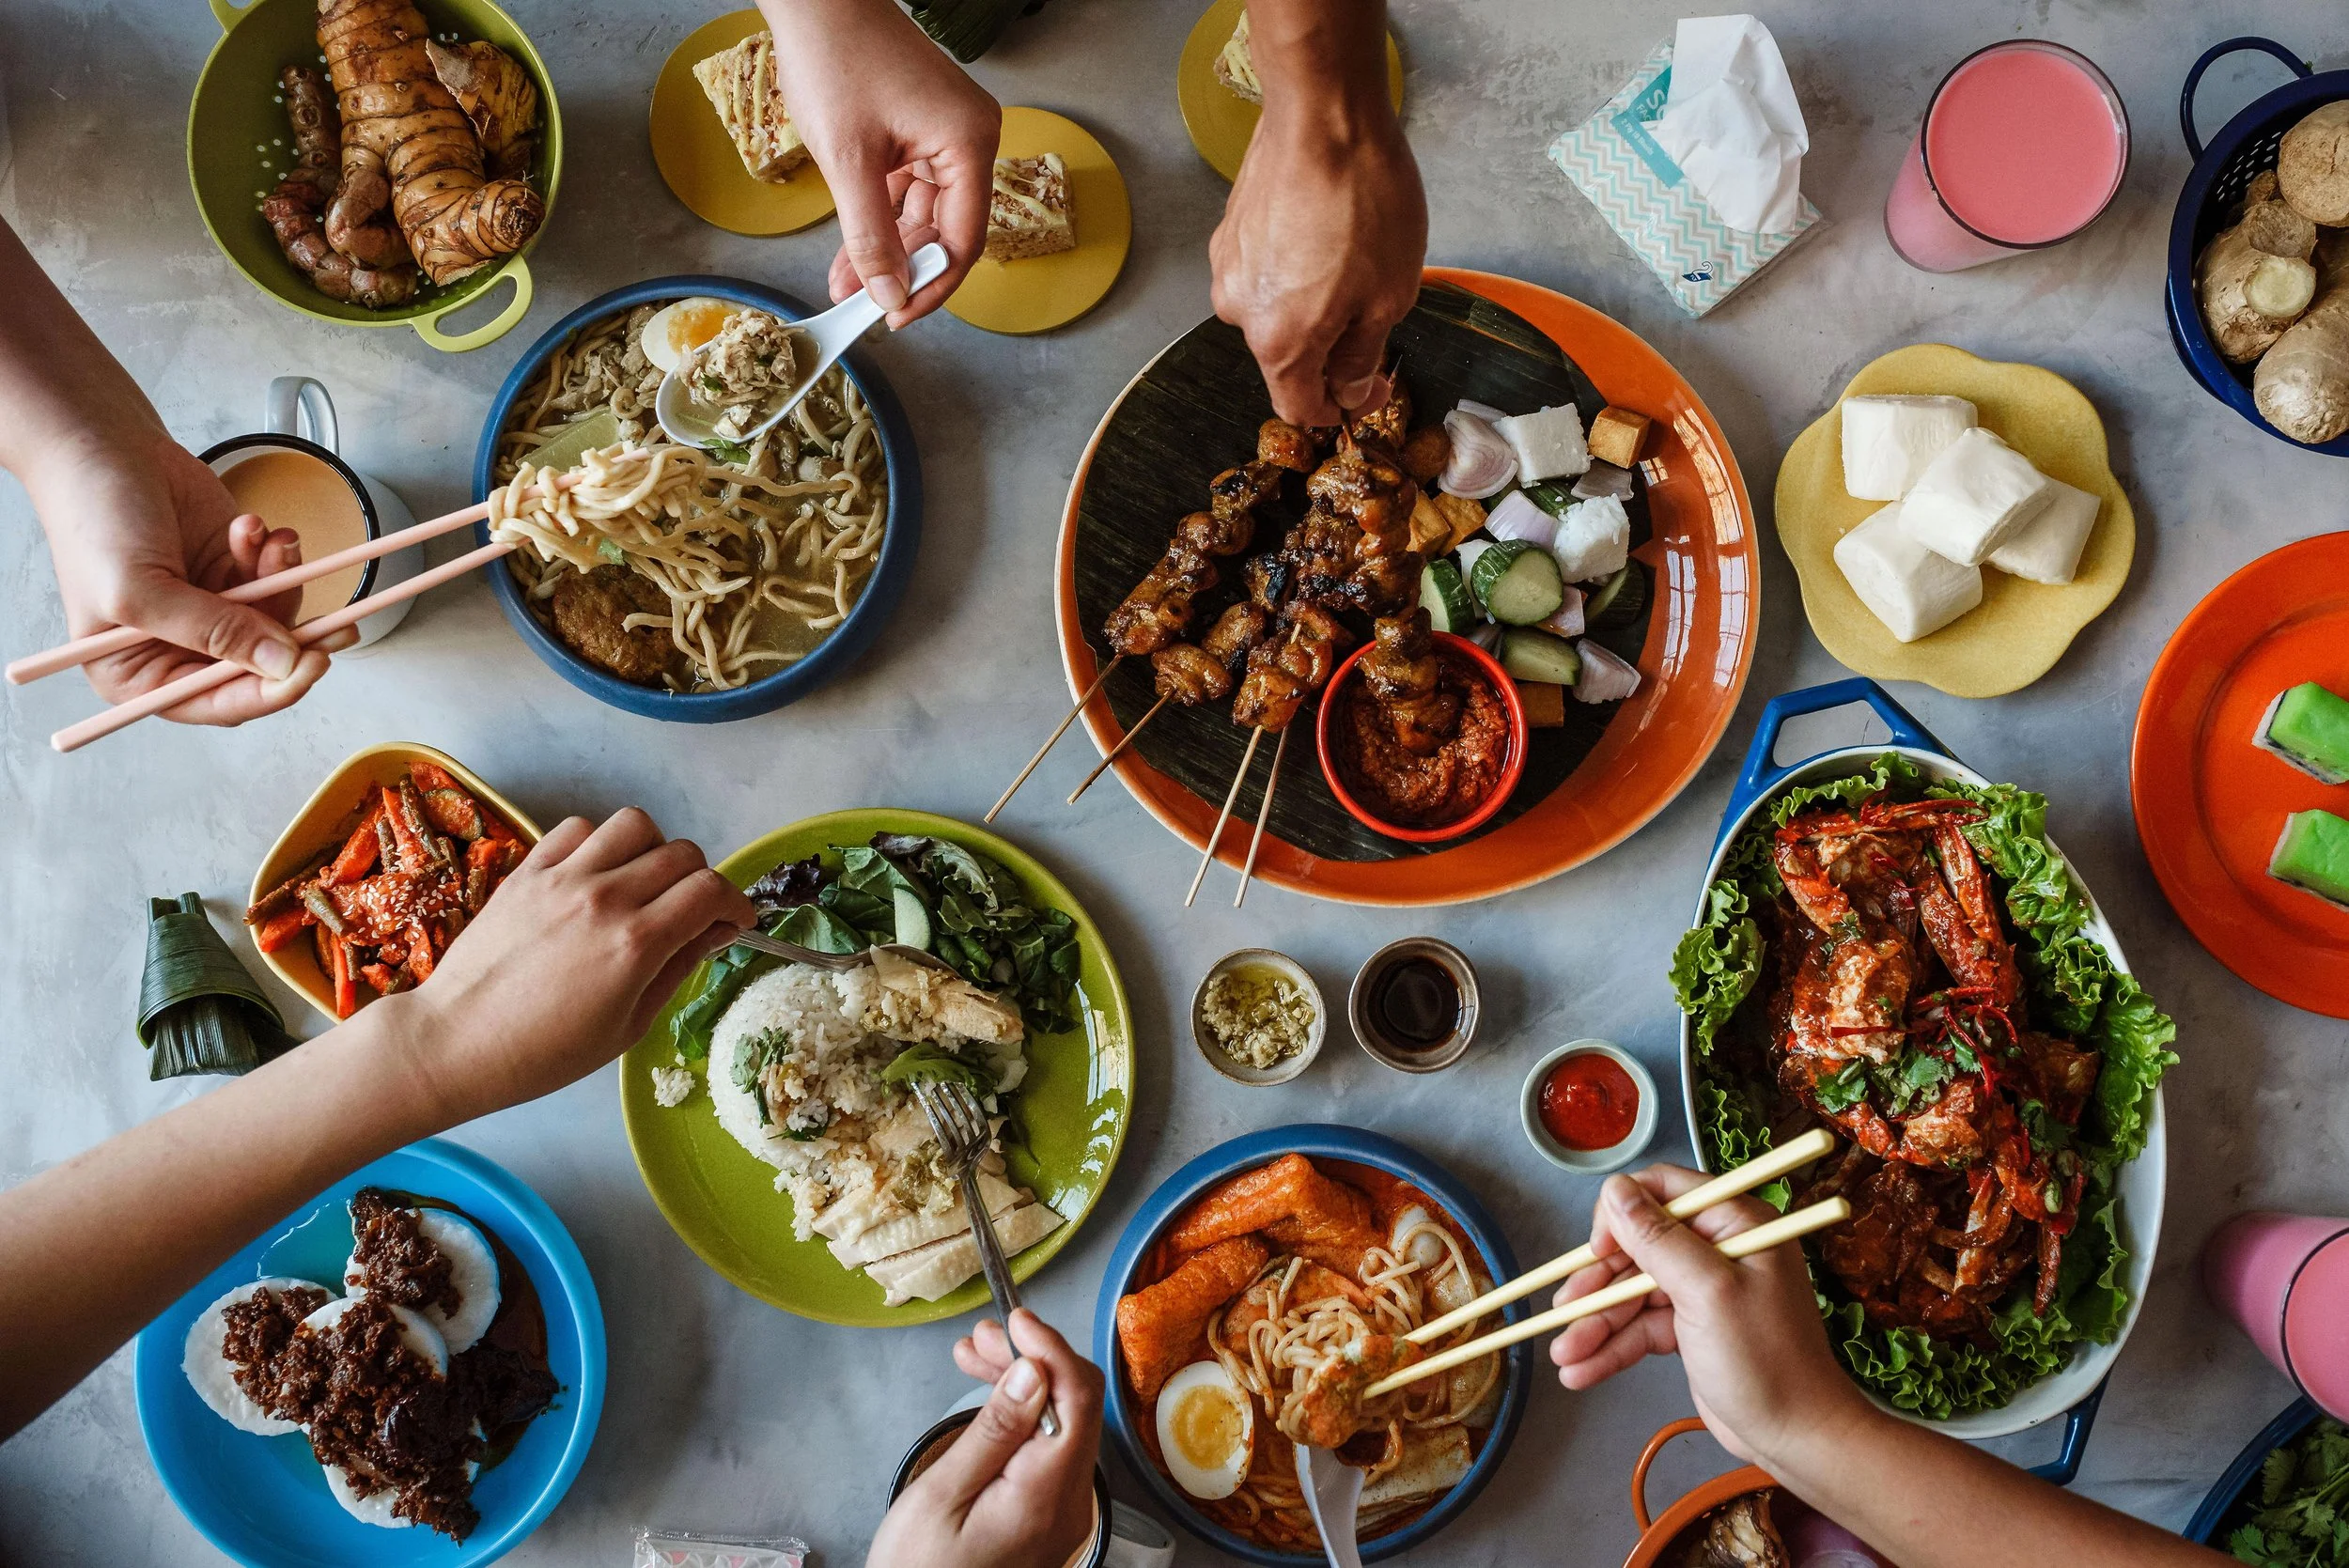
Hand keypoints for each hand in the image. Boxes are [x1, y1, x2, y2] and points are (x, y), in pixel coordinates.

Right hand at [23, 431, 343, 722]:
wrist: (103, 442)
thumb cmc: (96, 517)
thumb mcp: (141, 588)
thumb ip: (213, 632)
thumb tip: (282, 665)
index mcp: (136, 672)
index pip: (217, 704)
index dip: (269, 692)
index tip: (311, 665)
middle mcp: (176, 648)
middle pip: (258, 669)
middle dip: (295, 641)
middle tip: (338, 624)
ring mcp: (209, 609)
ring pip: (276, 622)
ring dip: (284, 583)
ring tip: (271, 542)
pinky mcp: (232, 572)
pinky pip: (275, 580)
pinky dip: (275, 556)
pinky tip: (249, 526)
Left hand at [393, 809, 754, 1124]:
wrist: (455, 1043)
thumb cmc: (544, 1054)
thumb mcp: (629, 1025)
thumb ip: (678, 967)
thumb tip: (716, 930)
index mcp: (636, 944)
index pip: (711, 890)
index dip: (735, 903)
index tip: (733, 921)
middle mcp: (604, 898)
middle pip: (682, 853)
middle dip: (700, 880)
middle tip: (689, 911)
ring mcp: (562, 877)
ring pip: (635, 825)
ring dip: (652, 849)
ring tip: (642, 882)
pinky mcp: (527, 870)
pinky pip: (578, 828)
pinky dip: (598, 843)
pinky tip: (594, 875)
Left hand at [760, 0, 999, 325]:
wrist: (816, 0)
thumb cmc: (835, 58)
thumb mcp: (849, 161)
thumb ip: (871, 236)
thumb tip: (888, 295)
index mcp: (970, 143)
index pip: (963, 241)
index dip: (930, 287)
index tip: (894, 317)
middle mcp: (970, 139)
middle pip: (946, 230)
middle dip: (901, 271)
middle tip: (863, 307)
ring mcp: (947, 133)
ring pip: (923, 214)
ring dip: (885, 250)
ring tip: (846, 285)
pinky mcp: (922, 129)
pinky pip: (908, 189)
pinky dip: (880, 218)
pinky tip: (852, 253)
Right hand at [868, 1310, 1104, 1567]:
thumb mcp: (943, 1496)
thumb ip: (994, 1431)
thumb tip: (1032, 1371)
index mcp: (1046, 1495)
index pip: (1077, 1399)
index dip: (1052, 1349)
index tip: (1018, 1320)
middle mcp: (1069, 1502)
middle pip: (1074, 1405)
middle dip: (1033, 1358)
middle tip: (983, 1336)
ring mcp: (1063, 1509)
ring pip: (1061, 1422)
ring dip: (1024, 1381)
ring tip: (977, 1354)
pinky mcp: (1048, 1511)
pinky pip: (1049, 1448)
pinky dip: (1023, 1414)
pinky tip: (991, 1393)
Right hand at [1210, 65, 1425, 424]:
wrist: (1323, 114)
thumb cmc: (1364, 201)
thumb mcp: (1390, 295)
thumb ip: (1364, 354)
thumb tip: (1351, 390)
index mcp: (1279, 341)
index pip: (1298, 407)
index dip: (1336, 409)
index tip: (1368, 389)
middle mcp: (1239, 313)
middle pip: (1285, 358)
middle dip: (1329, 349)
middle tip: (1373, 315)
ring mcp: (1228, 269)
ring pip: (1274, 311)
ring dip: (1311, 304)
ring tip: (1352, 261)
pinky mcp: (1228, 232)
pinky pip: (1264, 271)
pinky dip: (1293, 269)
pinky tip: (1325, 233)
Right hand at [1547, 1168, 1868, 1468]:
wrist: (1797, 1438)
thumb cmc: (1765, 1360)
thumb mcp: (1707, 1292)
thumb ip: (1658, 1239)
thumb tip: (1615, 1189)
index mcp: (1734, 1223)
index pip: (1662, 1191)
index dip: (1621, 1216)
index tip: (1597, 1251)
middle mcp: (1717, 1249)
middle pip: (1638, 1248)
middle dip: (1598, 1284)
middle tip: (1562, 1309)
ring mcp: (1702, 1291)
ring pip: (1632, 1293)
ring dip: (1596, 1324)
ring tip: (1562, 1356)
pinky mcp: (1690, 1329)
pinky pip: (1641, 1328)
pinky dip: (1612, 1348)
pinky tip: (1580, 1371)